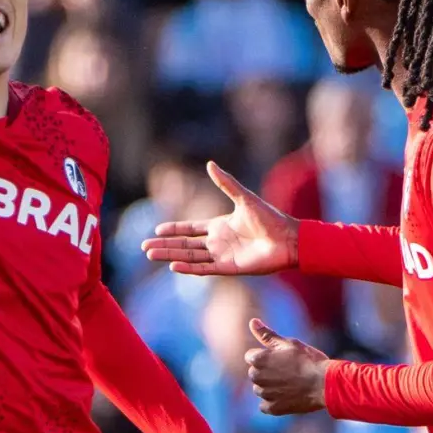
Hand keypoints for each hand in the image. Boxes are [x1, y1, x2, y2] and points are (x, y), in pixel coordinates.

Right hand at [141, 162, 298, 275]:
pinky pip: (204, 269)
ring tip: (151, 254)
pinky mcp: (229, 268)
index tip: (157, 229)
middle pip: (185, 244)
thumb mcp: (244, 198)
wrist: (289, 239)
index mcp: (220, 226)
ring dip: (170, 255)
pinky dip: (188, 268)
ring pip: (189, 257)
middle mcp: (218, 242)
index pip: (191, 228)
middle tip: (144, 246)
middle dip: (165, 245)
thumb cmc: (270, 218)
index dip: (174, 229)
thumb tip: (210, 164)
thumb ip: (226, 183)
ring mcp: (222, 256)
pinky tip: (173, 266)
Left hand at [245, 320, 328, 415]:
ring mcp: (265, 394)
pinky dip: (274, 402)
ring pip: (260, 389)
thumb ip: (267, 335)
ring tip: (290, 383)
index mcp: (258, 359)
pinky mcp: (273, 408)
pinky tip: (287, 396)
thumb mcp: (288, 343)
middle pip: (255, 373)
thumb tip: (253, 321)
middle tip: (288, 371)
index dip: (266, 356)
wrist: (326, 384)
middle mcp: (257, 377)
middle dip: (266, 372)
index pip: (251, 357)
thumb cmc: (308, 360)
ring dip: (270, 387)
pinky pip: (265, 406)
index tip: (281, 359)